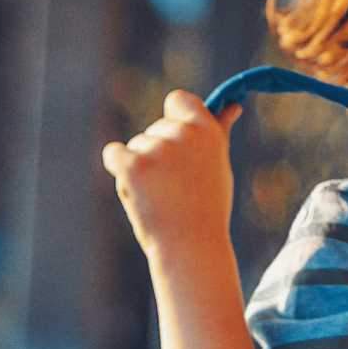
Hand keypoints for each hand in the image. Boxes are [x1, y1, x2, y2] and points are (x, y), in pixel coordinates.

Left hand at [102, 90, 242, 256]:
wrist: (191, 248)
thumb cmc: (207, 209)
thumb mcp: (218, 165)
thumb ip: (218, 131)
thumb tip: (234, 105)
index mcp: (207, 130)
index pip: (178, 100)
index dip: (174, 119)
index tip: (178, 144)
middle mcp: (183, 133)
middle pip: (155, 129)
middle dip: (158, 154)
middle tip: (176, 188)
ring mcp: (156, 148)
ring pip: (137, 145)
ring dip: (142, 168)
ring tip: (162, 198)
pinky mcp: (132, 165)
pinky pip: (113, 153)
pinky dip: (118, 169)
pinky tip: (137, 191)